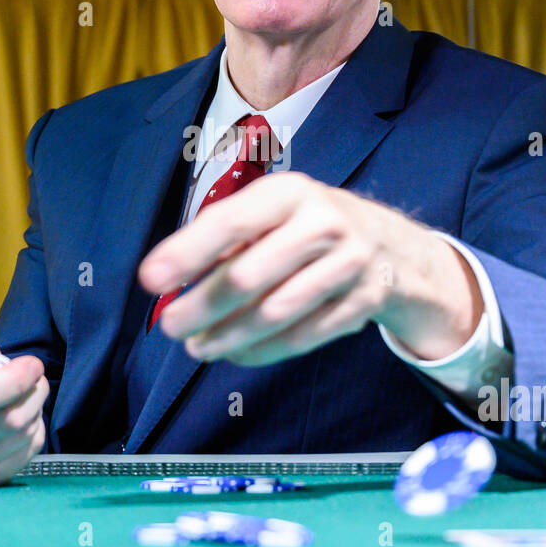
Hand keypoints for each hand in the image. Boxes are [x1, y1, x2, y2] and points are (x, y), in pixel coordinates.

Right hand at [0, 288, 47, 486]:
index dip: (14, 379)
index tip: (32, 364)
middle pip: (4, 421)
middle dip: (31, 394)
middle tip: (35, 379)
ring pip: (17, 439)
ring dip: (36, 411)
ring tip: (30, 396)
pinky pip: (22, 457)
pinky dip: (33, 434)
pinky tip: (24, 421)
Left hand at [137, 172, 482, 366]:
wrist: (393, 247)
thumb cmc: (309, 227)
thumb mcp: (276, 212)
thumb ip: (228, 238)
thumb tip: (169, 275)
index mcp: (290, 192)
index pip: (231, 221)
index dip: (188, 252)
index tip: (152, 278)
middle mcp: (323, 223)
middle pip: (249, 275)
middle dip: (203, 307)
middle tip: (172, 327)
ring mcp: (350, 264)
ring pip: (276, 312)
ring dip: (229, 336)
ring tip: (198, 347)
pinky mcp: (364, 302)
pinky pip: (304, 336)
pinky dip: (264, 350)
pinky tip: (236, 353)